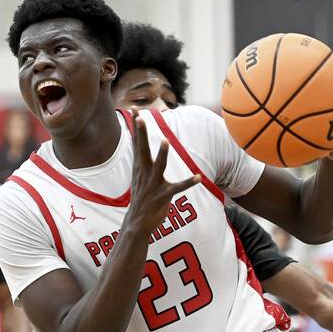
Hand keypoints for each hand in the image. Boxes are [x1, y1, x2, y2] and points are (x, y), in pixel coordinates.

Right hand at [125, 112, 199, 233]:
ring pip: (158, 166)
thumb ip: (141, 160)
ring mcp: (153, 185)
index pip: (136, 143)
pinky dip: (188, 183)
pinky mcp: (163, 196)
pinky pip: (177, 188)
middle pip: (142, 150)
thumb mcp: (138, 176)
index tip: (134, 109)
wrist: (137, 222)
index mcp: (139, 167)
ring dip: (162, 155)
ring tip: (165, 141)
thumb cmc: (141, 197)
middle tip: (140, 118)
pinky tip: (198, 177)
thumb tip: (139, 145)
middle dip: (141, 133)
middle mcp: (145, 173)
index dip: (135, 126)